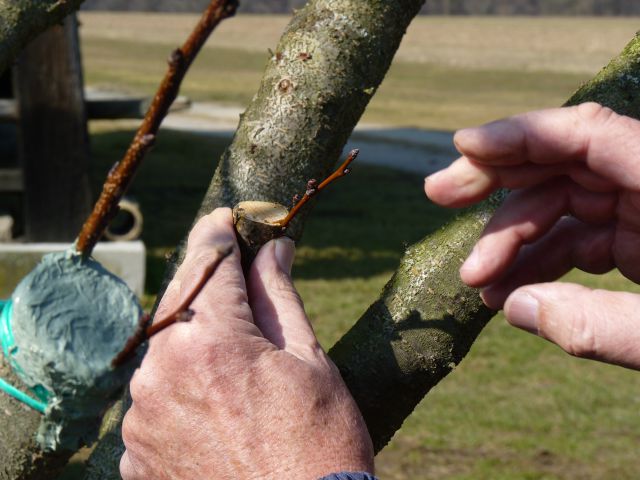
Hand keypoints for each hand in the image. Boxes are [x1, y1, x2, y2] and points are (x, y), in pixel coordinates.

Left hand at [120, 208, 373, 478]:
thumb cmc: (319, 446)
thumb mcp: (310, 362)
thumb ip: (279, 296)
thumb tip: (274, 249)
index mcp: (209, 342)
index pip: (208, 261)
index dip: (220, 232)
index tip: (228, 219)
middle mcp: (159, 373)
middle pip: (179, 303)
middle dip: (209, 289)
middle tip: (240, 285)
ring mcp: (141, 418)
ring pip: (165, 352)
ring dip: (195, 344)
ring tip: (236, 366)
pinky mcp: (135, 455)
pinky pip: (155, 399)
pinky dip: (182, 389)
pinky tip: (216, 407)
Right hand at [425, 103, 639, 369]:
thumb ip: (604, 328)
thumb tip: (516, 308)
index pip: (593, 136)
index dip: (523, 134)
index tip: (464, 145)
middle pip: (567, 163)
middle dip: (499, 182)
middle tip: (438, 196)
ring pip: (565, 207)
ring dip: (514, 240)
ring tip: (474, 281)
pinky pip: (580, 242)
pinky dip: (540, 264)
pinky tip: (507, 291)